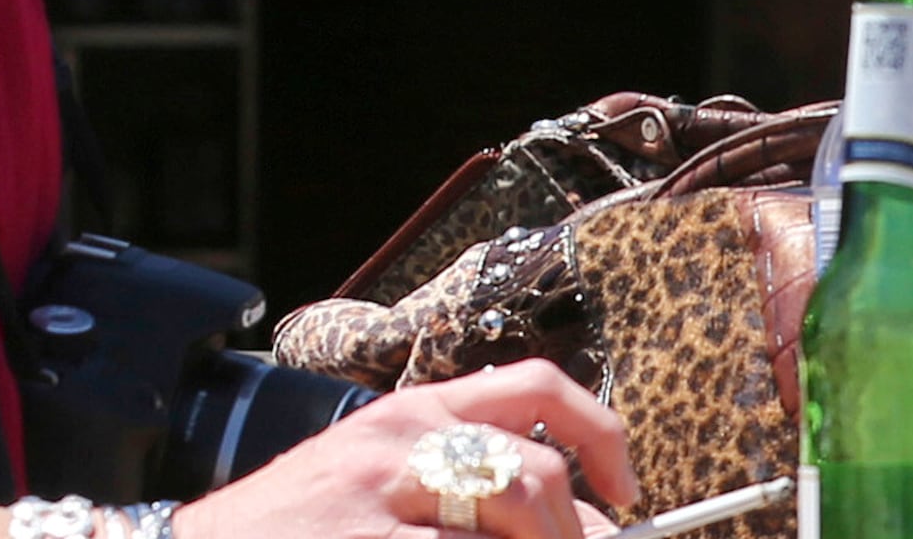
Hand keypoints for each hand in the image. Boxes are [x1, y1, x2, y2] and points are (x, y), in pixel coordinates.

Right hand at [171, 360, 639, 538]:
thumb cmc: (287, 528)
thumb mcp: (370, 475)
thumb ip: (457, 478)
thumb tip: (571, 520)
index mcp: (410, 411)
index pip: (535, 388)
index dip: (602, 437)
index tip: (625, 491)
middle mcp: (400, 443)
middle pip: (536, 474)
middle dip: (577, 536)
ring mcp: (378, 500)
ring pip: (510, 515)